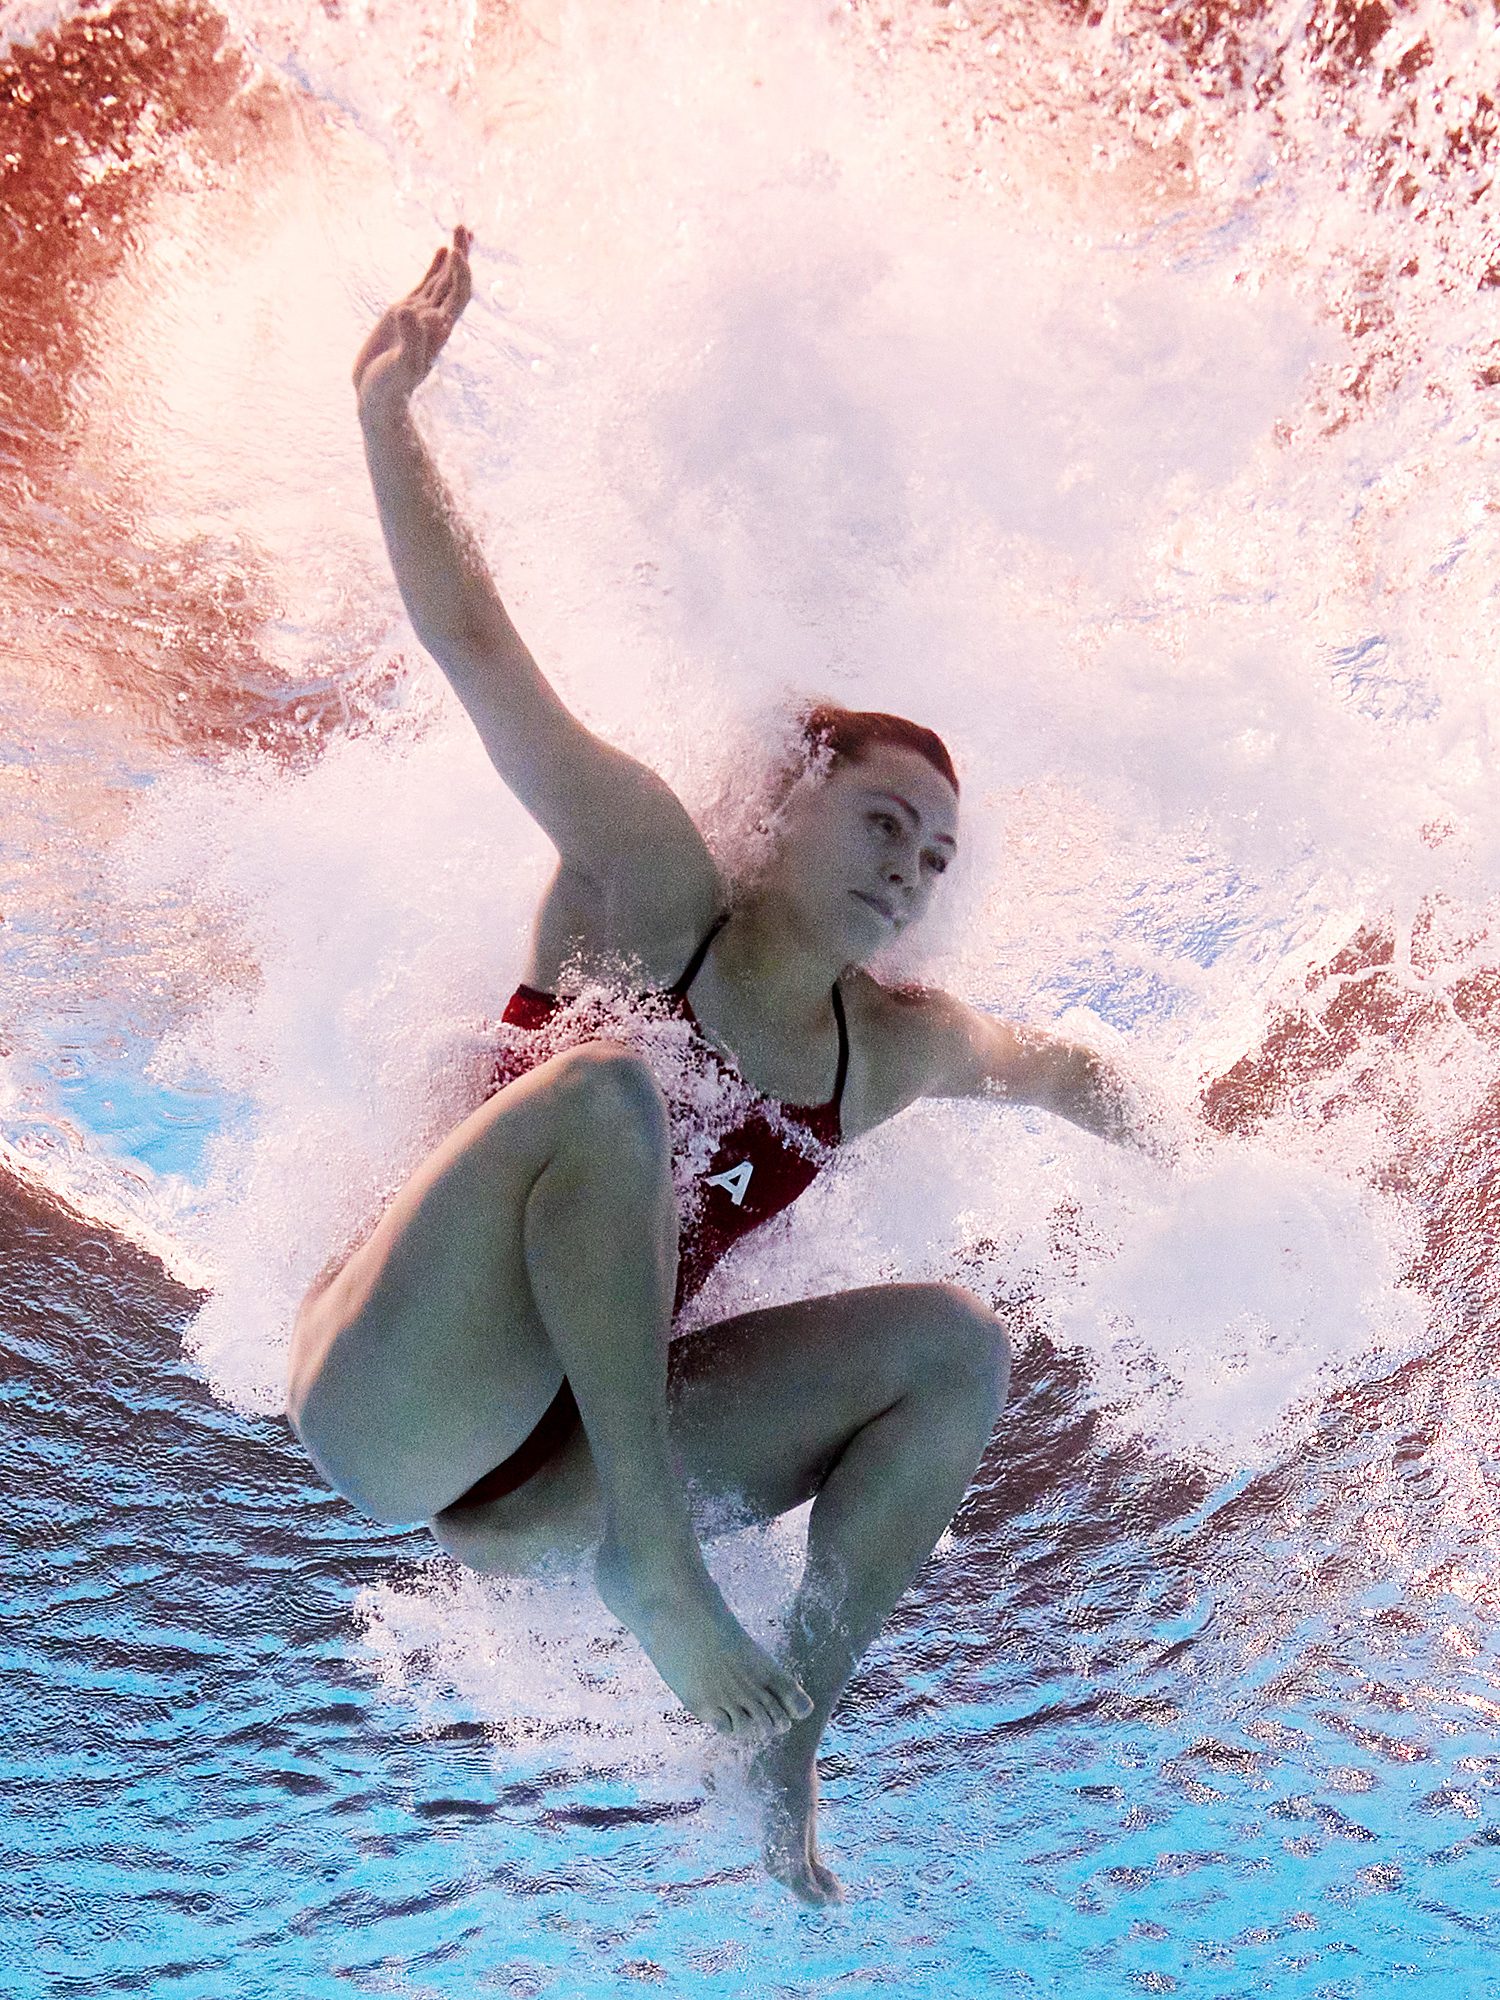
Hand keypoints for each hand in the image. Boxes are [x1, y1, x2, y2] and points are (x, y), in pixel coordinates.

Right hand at [353, 225, 472, 424]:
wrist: (378, 397)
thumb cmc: (390, 388)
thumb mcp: (401, 366)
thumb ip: (410, 341)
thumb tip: (411, 311)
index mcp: (438, 331)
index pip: (458, 295)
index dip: (460, 273)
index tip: (455, 252)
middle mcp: (434, 320)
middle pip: (456, 281)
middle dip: (462, 254)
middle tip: (464, 227)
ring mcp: (421, 315)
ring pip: (443, 280)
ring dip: (454, 256)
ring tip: (461, 230)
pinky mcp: (405, 314)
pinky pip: (426, 286)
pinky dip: (436, 268)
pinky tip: (443, 252)